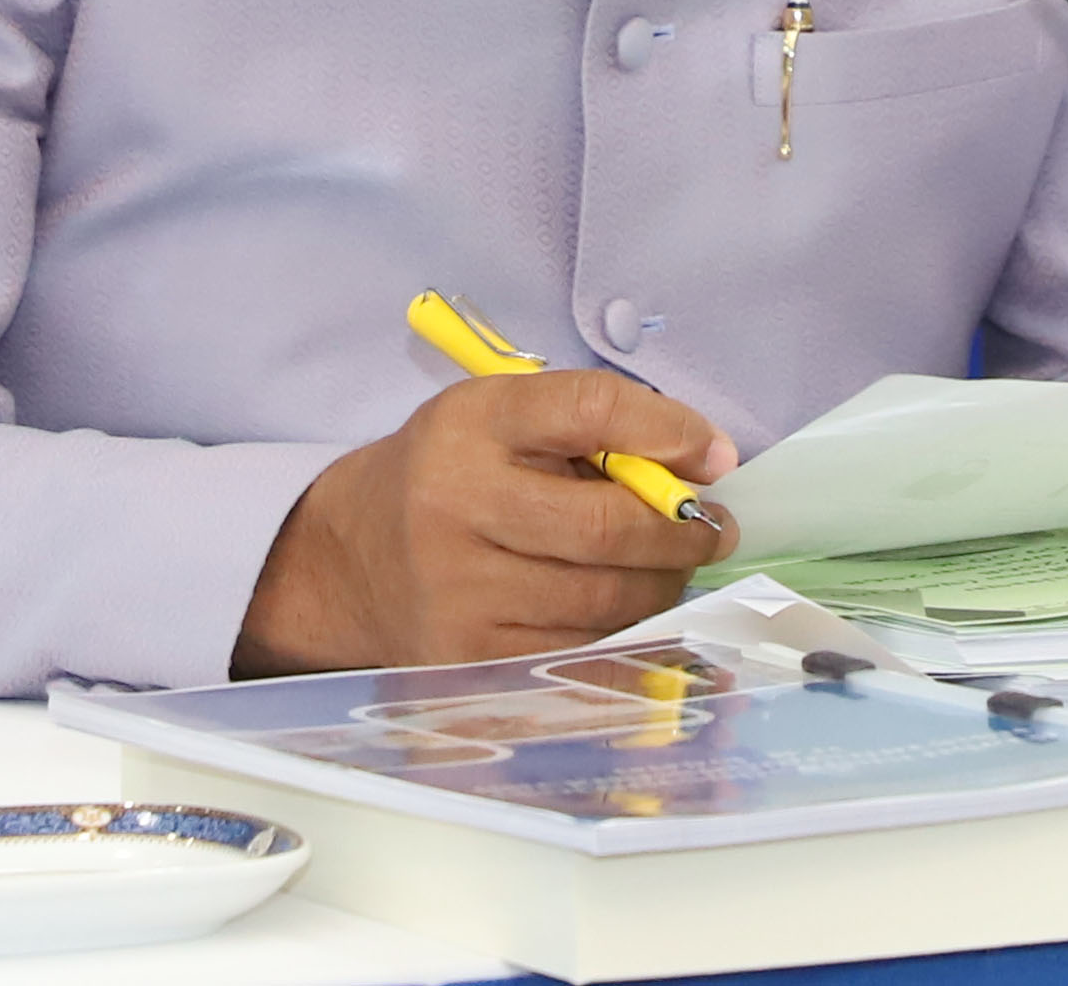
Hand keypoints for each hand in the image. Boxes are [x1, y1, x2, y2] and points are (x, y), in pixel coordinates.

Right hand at [232, 372, 737, 673]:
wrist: (351, 561)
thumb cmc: (450, 477)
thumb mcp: (499, 418)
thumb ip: (592, 424)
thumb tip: (708, 461)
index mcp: (468, 423)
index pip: (588, 408)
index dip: (666, 429)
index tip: (716, 455)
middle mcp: (455, 504)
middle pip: (605, 525)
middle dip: (680, 532)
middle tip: (712, 530)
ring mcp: (458, 591)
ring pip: (604, 599)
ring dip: (661, 587)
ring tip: (670, 570)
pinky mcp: (466, 660)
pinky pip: (580, 653)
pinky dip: (625, 636)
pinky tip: (633, 615)